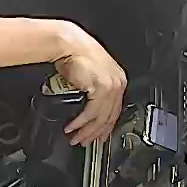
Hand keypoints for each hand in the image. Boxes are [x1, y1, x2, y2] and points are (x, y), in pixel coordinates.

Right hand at [53, 26, 127, 146]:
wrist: (68, 44)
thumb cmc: (75, 54)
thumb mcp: (89, 75)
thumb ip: (93, 91)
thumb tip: (87, 108)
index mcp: (118, 79)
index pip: (115, 109)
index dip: (106, 126)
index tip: (98, 136)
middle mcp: (118, 83)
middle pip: (109, 116)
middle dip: (96, 133)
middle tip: (85, 142)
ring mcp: (111, 86)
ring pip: (101, 118)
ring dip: (87, 131)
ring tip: (77, 138)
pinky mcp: (101, 88)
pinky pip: (91, 113)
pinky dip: (81, 123)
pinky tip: (73, 127)